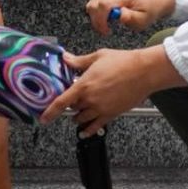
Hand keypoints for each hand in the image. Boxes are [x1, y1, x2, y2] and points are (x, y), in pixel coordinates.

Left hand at [41, 48, 163, 136]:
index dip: (50, 112)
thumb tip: (66, 59)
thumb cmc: (124, 62)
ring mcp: (101, 109)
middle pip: (72, 109)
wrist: (144, 71)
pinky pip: (95, 126)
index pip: (62, 102)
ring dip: (78, 117)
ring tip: (79, 113)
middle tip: (74, 99)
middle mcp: (90, 100)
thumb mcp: (98, 57)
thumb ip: (79, 61)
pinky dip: (88, 130)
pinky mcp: (111, 114)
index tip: (43, 118)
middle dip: (71, 105)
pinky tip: (85, 131)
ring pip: (82, 119)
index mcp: (84, 85)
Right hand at [85, 0, 174, 35]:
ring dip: (96, 18)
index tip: (106, 31)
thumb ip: (131, 17)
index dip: (101, 19)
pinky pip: (93, 4)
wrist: (149, 1)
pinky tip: (107, 18)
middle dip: (97, 21)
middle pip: (94, 5)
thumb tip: (120, 14)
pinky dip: (96, 14)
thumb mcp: (143, 19)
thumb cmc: (146, 11)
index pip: (104, 4)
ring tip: (107, 25)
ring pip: (91, 5)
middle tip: (106, 31)